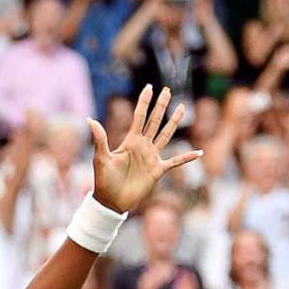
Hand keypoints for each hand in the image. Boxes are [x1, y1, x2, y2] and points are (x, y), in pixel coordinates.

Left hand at [89, 86, 202, 213]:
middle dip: (161, 106)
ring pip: (165, 135)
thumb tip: (90, 119)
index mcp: (130, 141)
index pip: (139, 116)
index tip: (149, 87)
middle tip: (168, 90)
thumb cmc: (104, 180)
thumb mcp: (101, 158)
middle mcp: (143, 146)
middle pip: (154, 121)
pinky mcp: (158, 170)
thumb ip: (100, 139)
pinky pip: (175, 162)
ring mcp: (151, 157)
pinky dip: (187, 158)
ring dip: (174, 122)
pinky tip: (198, 152)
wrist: (111, 201)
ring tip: (181, 108)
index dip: (144, 102)